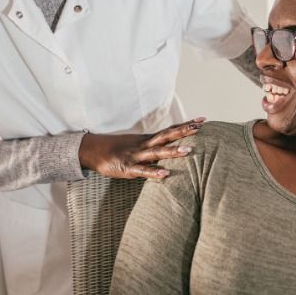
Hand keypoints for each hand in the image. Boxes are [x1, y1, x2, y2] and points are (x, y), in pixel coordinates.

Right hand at [77, 118, 204, 179]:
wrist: (93, 150)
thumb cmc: (117, 149)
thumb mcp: (137, 144)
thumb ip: (153, 146)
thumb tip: (171, 146)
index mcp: (147, 139)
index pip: (170, 129)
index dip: (186, 125)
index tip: (203, 120)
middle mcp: (144, 144)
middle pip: (166, 136)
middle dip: (183, 132)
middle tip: (200, 128)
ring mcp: (136, 156)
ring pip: (157, 152)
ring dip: (172, 151)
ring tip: (188, 151)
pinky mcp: (127, 168)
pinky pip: (142, 171)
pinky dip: (154, 172)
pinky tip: (165, 174)